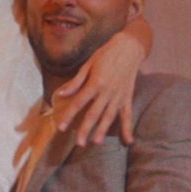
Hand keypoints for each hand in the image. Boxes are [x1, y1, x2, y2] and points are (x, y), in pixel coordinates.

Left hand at [54, 28, 144, 146]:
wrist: (129, 48)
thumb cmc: (106, 54)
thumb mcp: (88, 64)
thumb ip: (76, 82)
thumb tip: (61, 94)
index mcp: (95, 82)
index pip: (79, 102)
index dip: (69, 115)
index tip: (61, 127)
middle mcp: (107, 92)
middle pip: (94, 114)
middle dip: (85, 129)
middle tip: (78, 143)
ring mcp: (118, 96)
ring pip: (109, 117)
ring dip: (103, 130)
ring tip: (95, 142)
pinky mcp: (127, 97)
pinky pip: (127, 115)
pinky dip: (128, 128)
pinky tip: (128, 141)